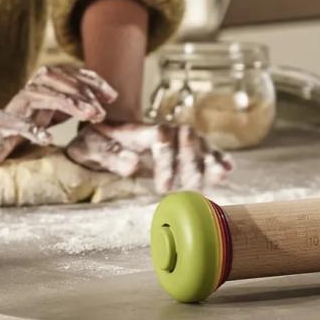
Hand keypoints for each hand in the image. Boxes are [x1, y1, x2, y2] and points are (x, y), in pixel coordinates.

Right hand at [0, 66, 116, 188]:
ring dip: (66, 103)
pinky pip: (11, 123)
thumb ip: (68, 110)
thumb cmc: (16, 138)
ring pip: (36, 94)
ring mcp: (10, 110)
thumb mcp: (48, 121)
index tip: (112, 96)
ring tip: (88, 116)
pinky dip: (31, 129)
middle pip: (51, 77)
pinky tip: (49, 139)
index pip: (65, 74)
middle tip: (102, 110)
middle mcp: (25, 96)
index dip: (90, 81)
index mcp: (39, 93)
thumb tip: (101, 106)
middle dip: (80, 90)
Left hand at [66, 122, 232, 193]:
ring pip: (200, 144)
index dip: (167, 161)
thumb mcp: (91, 148)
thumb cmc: (95, 143)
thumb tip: (133, 165)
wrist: (103, 137)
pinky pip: (206, 151)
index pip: (162, 137)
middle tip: (189, 189)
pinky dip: (217, 158)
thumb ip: (110, 155)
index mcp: (141, 129)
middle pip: (187, 139)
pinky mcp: (185, 149)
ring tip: (218, 178)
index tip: (163, 187)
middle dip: (191, 164)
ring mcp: (177, 138)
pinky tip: (228, 169)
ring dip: (209, 162)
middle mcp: (165, 130)